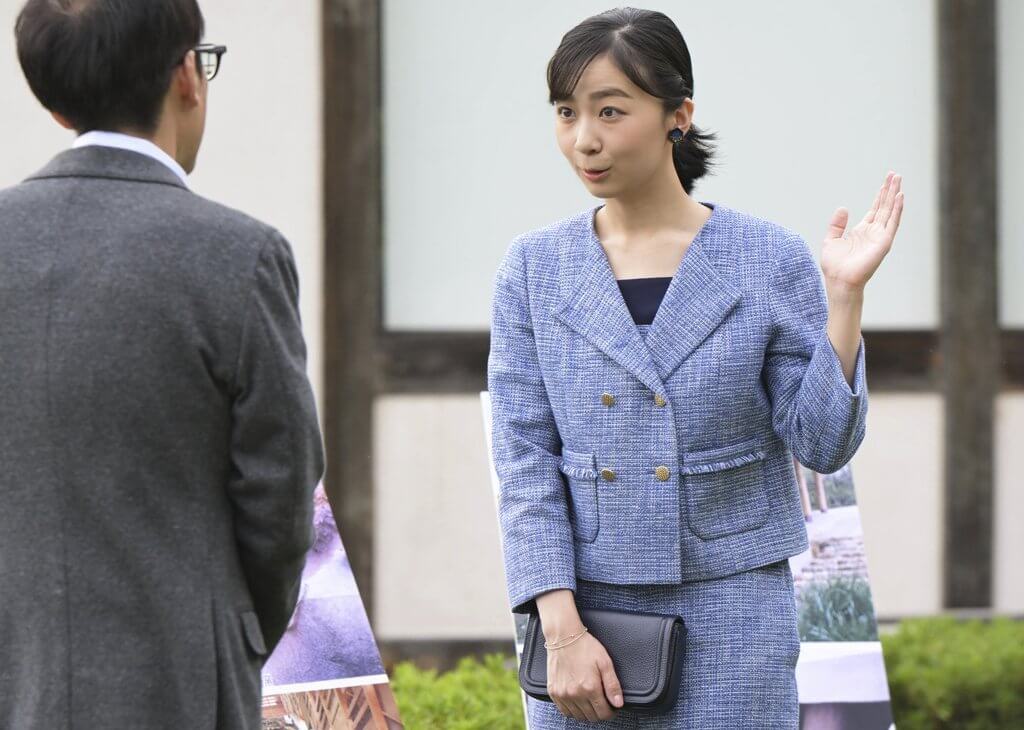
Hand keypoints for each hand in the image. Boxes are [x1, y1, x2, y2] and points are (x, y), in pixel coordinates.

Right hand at [546, 631, 623, 721]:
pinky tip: (577, 701)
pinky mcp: (553, 692)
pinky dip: (573, 710)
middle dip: (600, 712)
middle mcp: (575, 694)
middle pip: (592, 717)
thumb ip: (613, 685)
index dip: (611, 712)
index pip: (604, 713)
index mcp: (590, 688)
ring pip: (578, 716)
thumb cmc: (585, 647)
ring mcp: (562, 694)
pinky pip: (564, 711)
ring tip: (590, 701)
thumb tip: (618, 703)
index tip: (612, 707)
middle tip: (602, 702)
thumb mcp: (605, 662)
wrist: (563, 637)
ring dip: (587, 712)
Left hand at [821, 171, 903, 293]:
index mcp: (862, 231)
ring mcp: (880, 236)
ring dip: (895, 195)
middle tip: (895, 174)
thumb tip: (843, 208)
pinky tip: (900, 196)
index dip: (880, 195)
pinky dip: (897, 209)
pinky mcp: (884, 242)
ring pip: (890, 211)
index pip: (875, 209)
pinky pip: (893, 222)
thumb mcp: (831, 240)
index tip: (885, 181)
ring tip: (898, 179)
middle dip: (889, 190)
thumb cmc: (834, 266)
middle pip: (884, 206)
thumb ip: (837, 224)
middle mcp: (873, 232)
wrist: (839, 281)